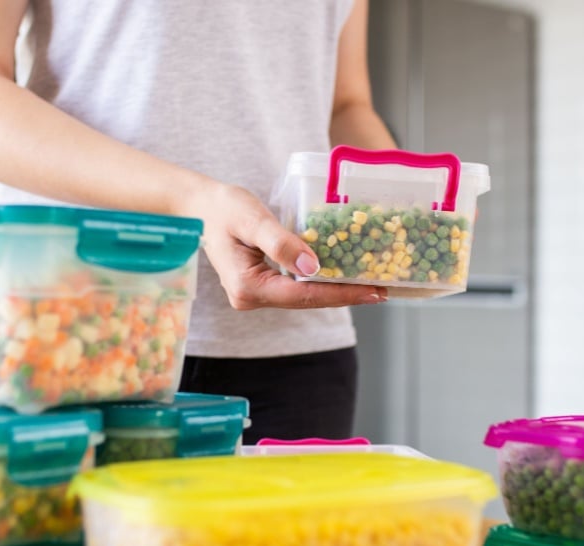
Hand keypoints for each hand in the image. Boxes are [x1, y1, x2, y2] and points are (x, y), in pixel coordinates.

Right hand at [175, 181, 387, 310]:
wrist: (200, 207)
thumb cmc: (223, 208)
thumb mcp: (253, 219)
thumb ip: (281, 242)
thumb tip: (313, 267)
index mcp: (248, 287)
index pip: (303, 295)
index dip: (341, 294)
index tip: (372, 292)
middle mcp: (250, 298)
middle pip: (306, 300)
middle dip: (344, 294)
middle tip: (383, 290)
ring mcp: (255, 295)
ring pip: (303, 296)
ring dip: (335, 289)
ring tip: (370, 285)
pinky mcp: (261, 286)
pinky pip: (296, 287)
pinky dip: (320, 281)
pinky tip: (343, 275)